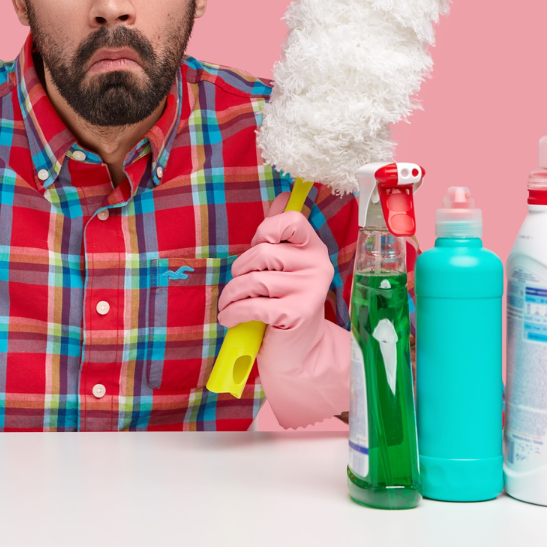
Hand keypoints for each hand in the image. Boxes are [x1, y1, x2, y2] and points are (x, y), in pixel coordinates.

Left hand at [217, 194, 350, 428]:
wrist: (297, 350)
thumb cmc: (283, 302)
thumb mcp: (282, 266)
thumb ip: (280, 233)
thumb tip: (281, 195)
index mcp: (314, 248)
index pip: (292, 220)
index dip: (268, 228)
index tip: (258, 244)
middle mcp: (318, 265)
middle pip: (263, 252)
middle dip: (240, 269)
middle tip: (236, 285)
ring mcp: (310, 289)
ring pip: (254, 279)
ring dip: (231, 294)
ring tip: (228, 304)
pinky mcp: (298, 312)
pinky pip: (253, 304)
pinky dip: (233, 312)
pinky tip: (229, 318)